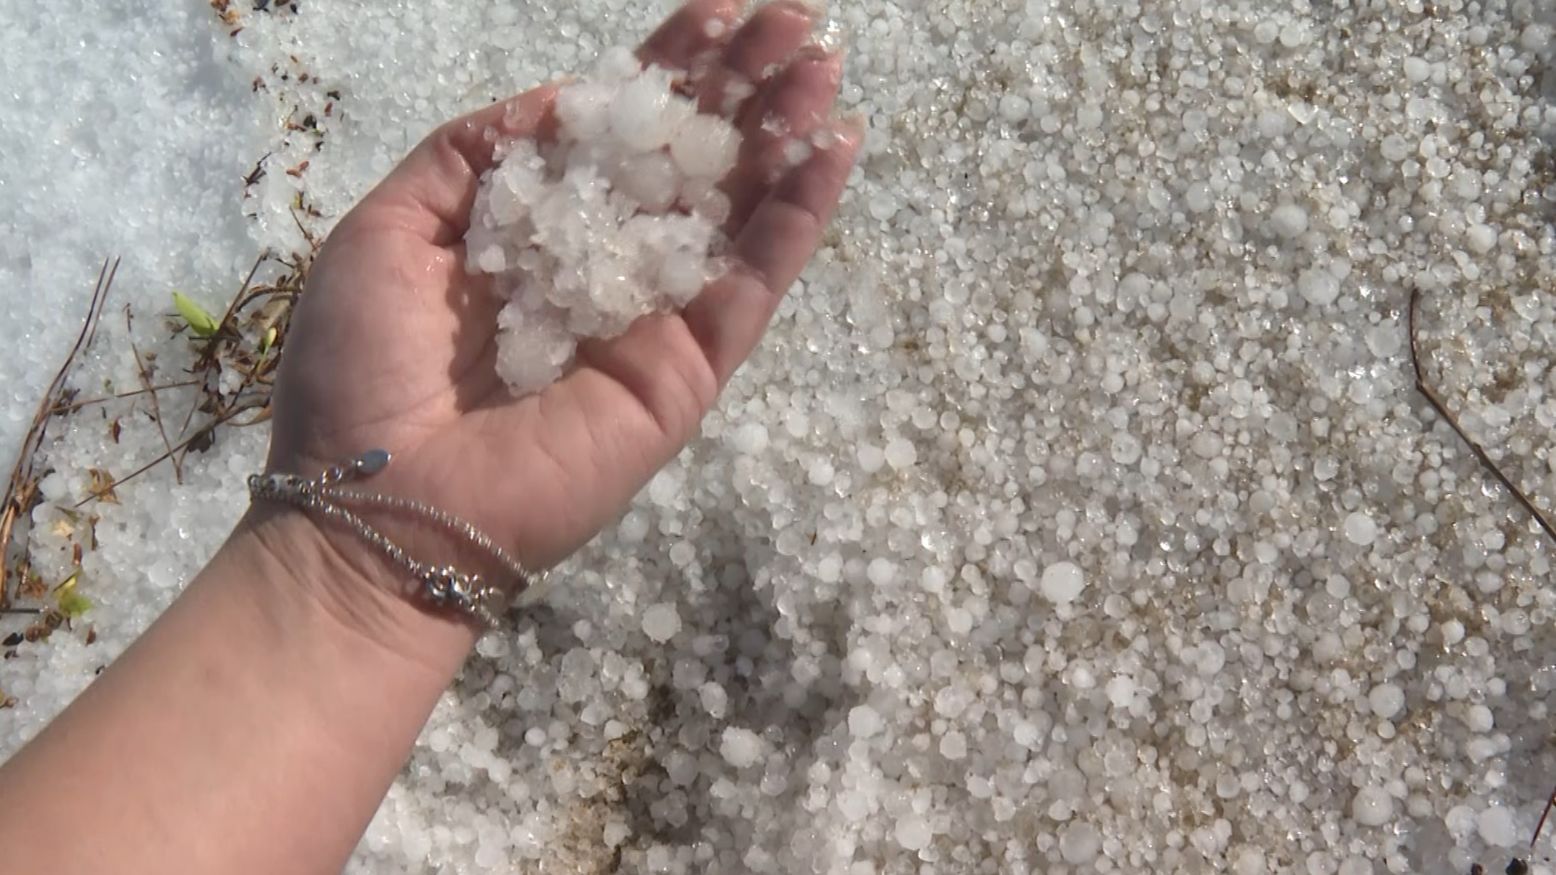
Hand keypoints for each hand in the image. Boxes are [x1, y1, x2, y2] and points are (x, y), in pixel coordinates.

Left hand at [254, 0, 859, 655]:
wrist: (377, 505)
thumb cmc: (363, 371)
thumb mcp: (390, 228)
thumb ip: (472, 155)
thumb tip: (561, 99)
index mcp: (539, 231)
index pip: (619, 132)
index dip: (669, 69)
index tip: (719, 10)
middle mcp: (606, 267)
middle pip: (692, 160)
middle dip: (743, 86)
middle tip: (800, 18)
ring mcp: (655, 320)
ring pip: (737, 211)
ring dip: (786, 136)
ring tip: (826, 66)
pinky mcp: (688, 370)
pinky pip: (753, 285)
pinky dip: (797, 220)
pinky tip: (834, 152)